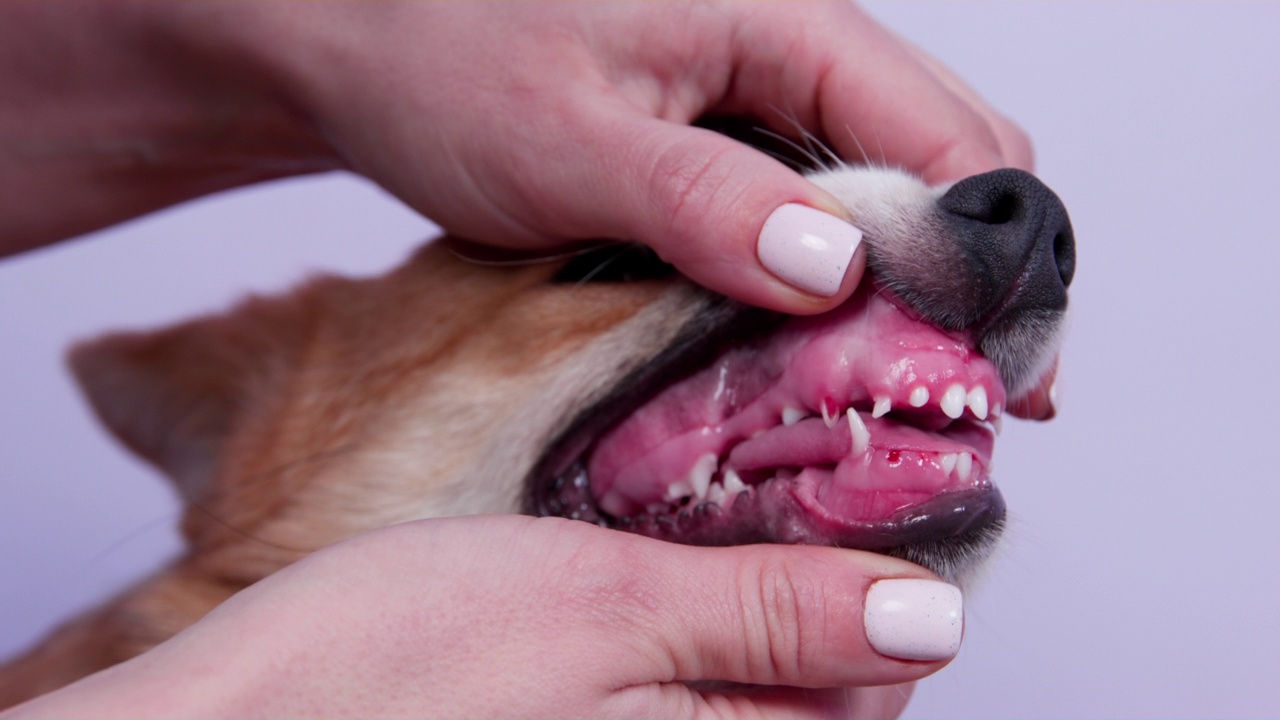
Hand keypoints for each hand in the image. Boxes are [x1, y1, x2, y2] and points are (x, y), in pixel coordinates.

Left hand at [2, 2, 1030, 314]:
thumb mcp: (570, 146)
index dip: (991, 263)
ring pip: (886, 183)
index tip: (1002, 373)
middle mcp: (794, 44)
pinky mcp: (723, 133)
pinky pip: (816, 197)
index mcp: (784, 20)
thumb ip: (705, 203)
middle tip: (967, 395)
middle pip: (945, 159)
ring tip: (905, 383)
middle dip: (969, 278)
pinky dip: (837, 270)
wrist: (351, 41)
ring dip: (907, 281)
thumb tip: (834, 268)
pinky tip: (823, 337)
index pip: (949, 140)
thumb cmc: (439, 61)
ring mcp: (761, 89)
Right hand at [7, 516, 962, 718]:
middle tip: (764, 489)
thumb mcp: (604, 608)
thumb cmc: (387, 674)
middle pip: (803, 694)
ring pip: (730, 688)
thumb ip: (772, 619)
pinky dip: (665, 624)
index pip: (870, 697)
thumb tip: (928, 624)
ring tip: (692, 514)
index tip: (857, 498)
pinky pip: (656, 698)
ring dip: (731, 597)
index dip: (875, 588)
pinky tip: (625, 566)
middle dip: (804, 588)